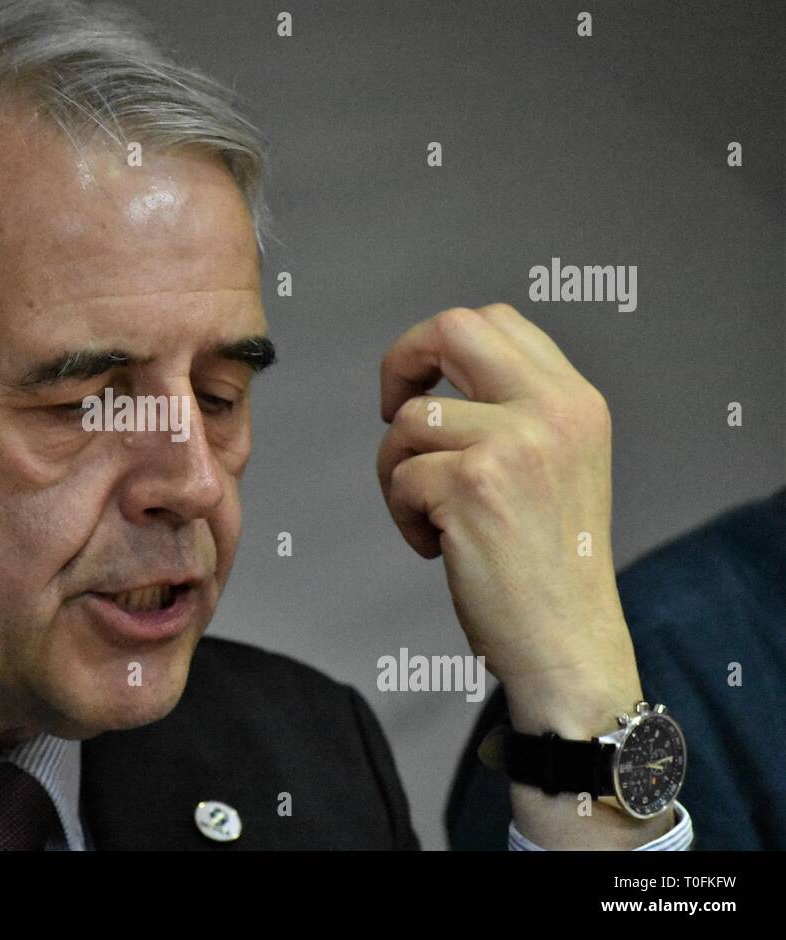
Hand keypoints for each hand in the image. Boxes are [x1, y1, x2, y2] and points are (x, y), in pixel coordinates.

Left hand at [376, 304, 639, 735]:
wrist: (567, 643)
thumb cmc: (549, 567)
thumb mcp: (557, 465)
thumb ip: (515, 412)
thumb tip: (433, 377)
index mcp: (576, 400)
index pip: (495, 321)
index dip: (438, 345)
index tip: (420, 389)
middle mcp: (553, 410)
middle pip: (452, 328)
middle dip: (400, 363)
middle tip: (387, 411)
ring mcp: (514, 443)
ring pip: (409, 419)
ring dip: (398, 469)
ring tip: (429, 515)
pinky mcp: (472, 484)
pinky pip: (400, 476)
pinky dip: (403, 515)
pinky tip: (437, 548)